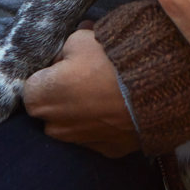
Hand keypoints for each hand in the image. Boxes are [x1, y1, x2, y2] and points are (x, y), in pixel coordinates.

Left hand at [21, 25, 141, 157]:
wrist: (156, 88)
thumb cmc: (110, 60)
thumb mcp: (81, 38)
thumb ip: (67, 48)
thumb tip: (67, 51)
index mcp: (40, 97)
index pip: (33, 84)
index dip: (50, 71)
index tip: (67, 62)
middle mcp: (53, 126)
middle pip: (51, 106)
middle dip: (63, 93)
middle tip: (88, 75)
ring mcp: (80, 142)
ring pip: (73, 123)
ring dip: (83, 110)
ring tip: (108, 91)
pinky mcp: (106, 150)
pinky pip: (99, 134)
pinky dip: (105, 123)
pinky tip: (121, 107)